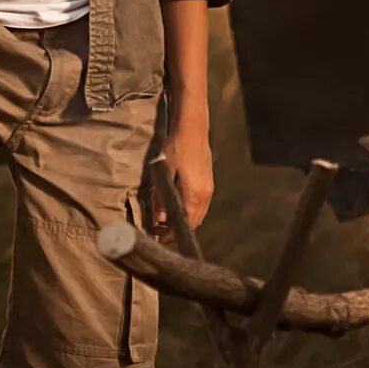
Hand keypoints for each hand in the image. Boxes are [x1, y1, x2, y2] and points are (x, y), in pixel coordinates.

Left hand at [160, 117, 213, 235]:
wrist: (194, 129)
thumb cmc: (176, 148)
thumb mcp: (164, 172)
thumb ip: (162, 198)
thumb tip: (160, 219)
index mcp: (194, 195)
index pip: (185, 224)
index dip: (172, 235)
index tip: (159, 238)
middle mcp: (205, 196)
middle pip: (194, 222)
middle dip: (178, 230)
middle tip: (160, 231)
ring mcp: (209, 190)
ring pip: (199, 215)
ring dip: (185, 221)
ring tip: (167, 221)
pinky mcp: (209, 184)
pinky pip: (201, 206)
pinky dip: (190, 212)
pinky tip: (178, 207)